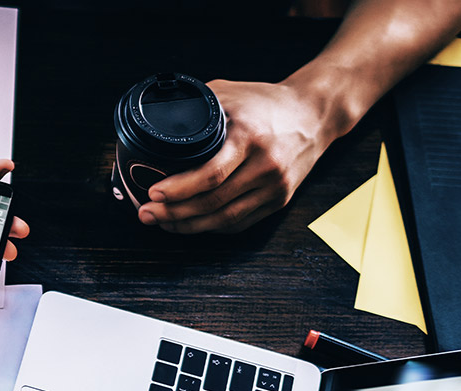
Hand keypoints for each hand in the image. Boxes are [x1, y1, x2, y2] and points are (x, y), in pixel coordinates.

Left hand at [137, 79, 337, 233]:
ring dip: (189, 226)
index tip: (154, 192)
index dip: (179, 189)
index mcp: (250, 137)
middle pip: (213, 202)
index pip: (211, 174)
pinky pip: (240, 223)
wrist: (314, 114)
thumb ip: (196, 104)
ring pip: (225, 219)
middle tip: (146, 213)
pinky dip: (211, 227)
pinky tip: (190, 225)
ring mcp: (275, 187)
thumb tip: (157, 118)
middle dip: (174, 213)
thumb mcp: (229, 93)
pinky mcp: (279, 200)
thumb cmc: (267, 102)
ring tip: (162, 223)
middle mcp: (266, 165)